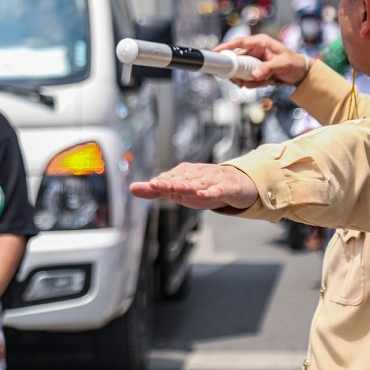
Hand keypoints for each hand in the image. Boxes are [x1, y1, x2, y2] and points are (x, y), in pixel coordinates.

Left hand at [130, 163, 257, 210]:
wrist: (237, 183)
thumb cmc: (204, 186)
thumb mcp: (179, 190)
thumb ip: (156, 191)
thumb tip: (131, 189)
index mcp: (184, 174)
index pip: (170, 178)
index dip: (160, 182)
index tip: (150, 185)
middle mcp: (197, 174)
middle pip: (182, 179)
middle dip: (170, 182)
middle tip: (156, 184)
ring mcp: (213, 180)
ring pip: (199, 183)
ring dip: (188, 185)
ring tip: (176, 188)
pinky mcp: (227, 188)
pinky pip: (219, 190)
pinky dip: (212, 192)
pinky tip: (204, 195)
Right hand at [216, 34, 308, 87]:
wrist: (301, 73)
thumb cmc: (294, 63)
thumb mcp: (282, 65)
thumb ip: (268, 69)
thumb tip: (254, 76)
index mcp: (260, 42)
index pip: (239, 42)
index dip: (226, 47)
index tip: (215, 52)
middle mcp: (255, 50)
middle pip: (237, 60)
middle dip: (238, 73)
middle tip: (241, 83)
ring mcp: (254, 60)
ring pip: (241, 71)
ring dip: (248, 80)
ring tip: (263, 83)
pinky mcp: (255, 69)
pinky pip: (247, 77)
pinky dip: (253, 83)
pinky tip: (265, 83)